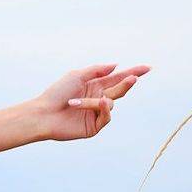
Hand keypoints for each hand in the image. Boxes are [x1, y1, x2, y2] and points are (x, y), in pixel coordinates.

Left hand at [34, 63, 149, 141]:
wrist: (43, 113)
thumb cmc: (57, 93)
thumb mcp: (76, 76)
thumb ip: (96, 70)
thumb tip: (116, 65)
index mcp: (94, 85)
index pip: (117, 78)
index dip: (132, 73)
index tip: (147, 68)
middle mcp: (98, 98)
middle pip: (119, 89)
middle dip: (127, 83)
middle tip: (133, 78)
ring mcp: (97, 113)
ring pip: (111, 103)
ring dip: (97, 100)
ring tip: (79, 101)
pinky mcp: (95, 126)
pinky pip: (106, 116)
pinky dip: (102, 109)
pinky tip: (97, 104)